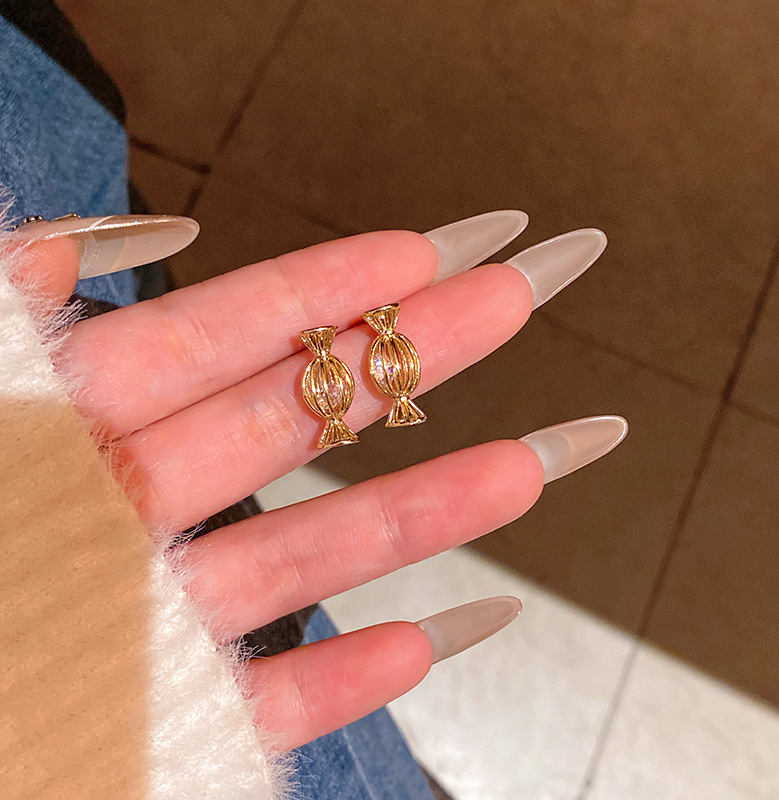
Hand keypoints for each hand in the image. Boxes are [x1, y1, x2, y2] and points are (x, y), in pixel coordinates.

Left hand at [20, 230, 546, 749]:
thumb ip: (6, 317)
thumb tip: (87, 239)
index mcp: (65, 425)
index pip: (224, 331)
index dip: (330, 286)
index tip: (428, 249)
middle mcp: (128, 507)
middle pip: (301, 415)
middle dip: (417, 356)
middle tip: (514, 301)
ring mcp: (152, 610)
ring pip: (312, 554)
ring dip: (425, 509)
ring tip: (529, 468)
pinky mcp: (160, 710)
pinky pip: (272, 695)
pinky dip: (348, 674)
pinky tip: (430, 639)